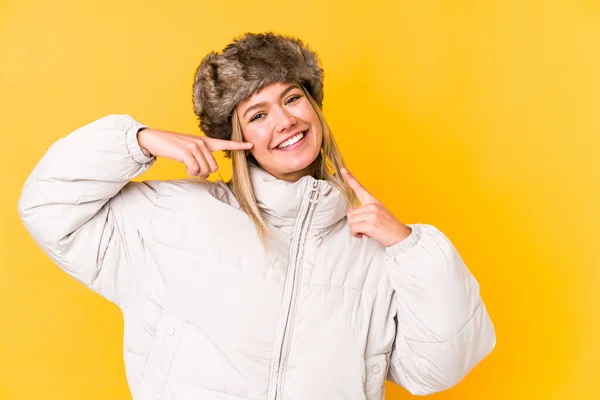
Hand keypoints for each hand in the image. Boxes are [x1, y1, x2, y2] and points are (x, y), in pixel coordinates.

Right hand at [137, 128, 252, 177]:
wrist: (154, 139)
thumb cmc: (172, 146)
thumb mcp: (189, 150)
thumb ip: (200, 159)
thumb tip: (206, 174)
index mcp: (205, 141)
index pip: (225, 143)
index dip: (238, 146)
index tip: (251, 146)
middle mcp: (202, 142)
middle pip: (214, 167)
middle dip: (204, 172)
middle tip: (194, 169)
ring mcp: (195, 146)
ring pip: (205, 170)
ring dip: (196, 173)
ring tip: (188, 166)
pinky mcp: (187, 152)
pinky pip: (195, 170)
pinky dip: (190, 172)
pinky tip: (184, 166)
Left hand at [341, 168, 411, 246]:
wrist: (401, 237)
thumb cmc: (388, 227)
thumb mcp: (377, 214)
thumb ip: (364, 211)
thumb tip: (350, 210)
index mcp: (374, 201)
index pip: (360, 188)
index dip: (350, 179)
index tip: (343, 170)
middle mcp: (372, 205)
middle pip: (350, 213)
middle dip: (355, 223)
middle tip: (365, 227)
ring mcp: (372, 214)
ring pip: (351, 221)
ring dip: (355, 229)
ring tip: (366, 231)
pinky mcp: (371, 224)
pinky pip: (354, 228)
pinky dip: (356, 234)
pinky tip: (364, 235)